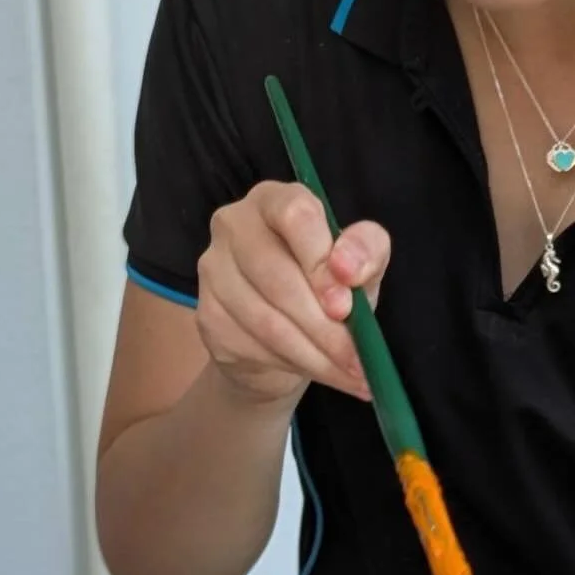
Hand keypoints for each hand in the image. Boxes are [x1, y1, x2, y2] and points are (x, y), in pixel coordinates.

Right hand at [196, 182, 390, 405]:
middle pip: (275, 274)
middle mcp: (234, 225)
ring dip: (314, 355)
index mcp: (275, 200)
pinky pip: (251, 346)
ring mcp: (213, 270)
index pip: (294, 214)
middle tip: (357, 358)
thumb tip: (349, 268)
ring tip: (349, 373)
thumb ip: (367, 251)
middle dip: (323, 325)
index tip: (345, 305)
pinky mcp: (206, 315)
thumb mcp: (360, 266)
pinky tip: (316, 370)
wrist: (280, 337)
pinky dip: (292, 365)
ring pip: (265, 320)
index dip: (321, 261)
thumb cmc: (323, 288)